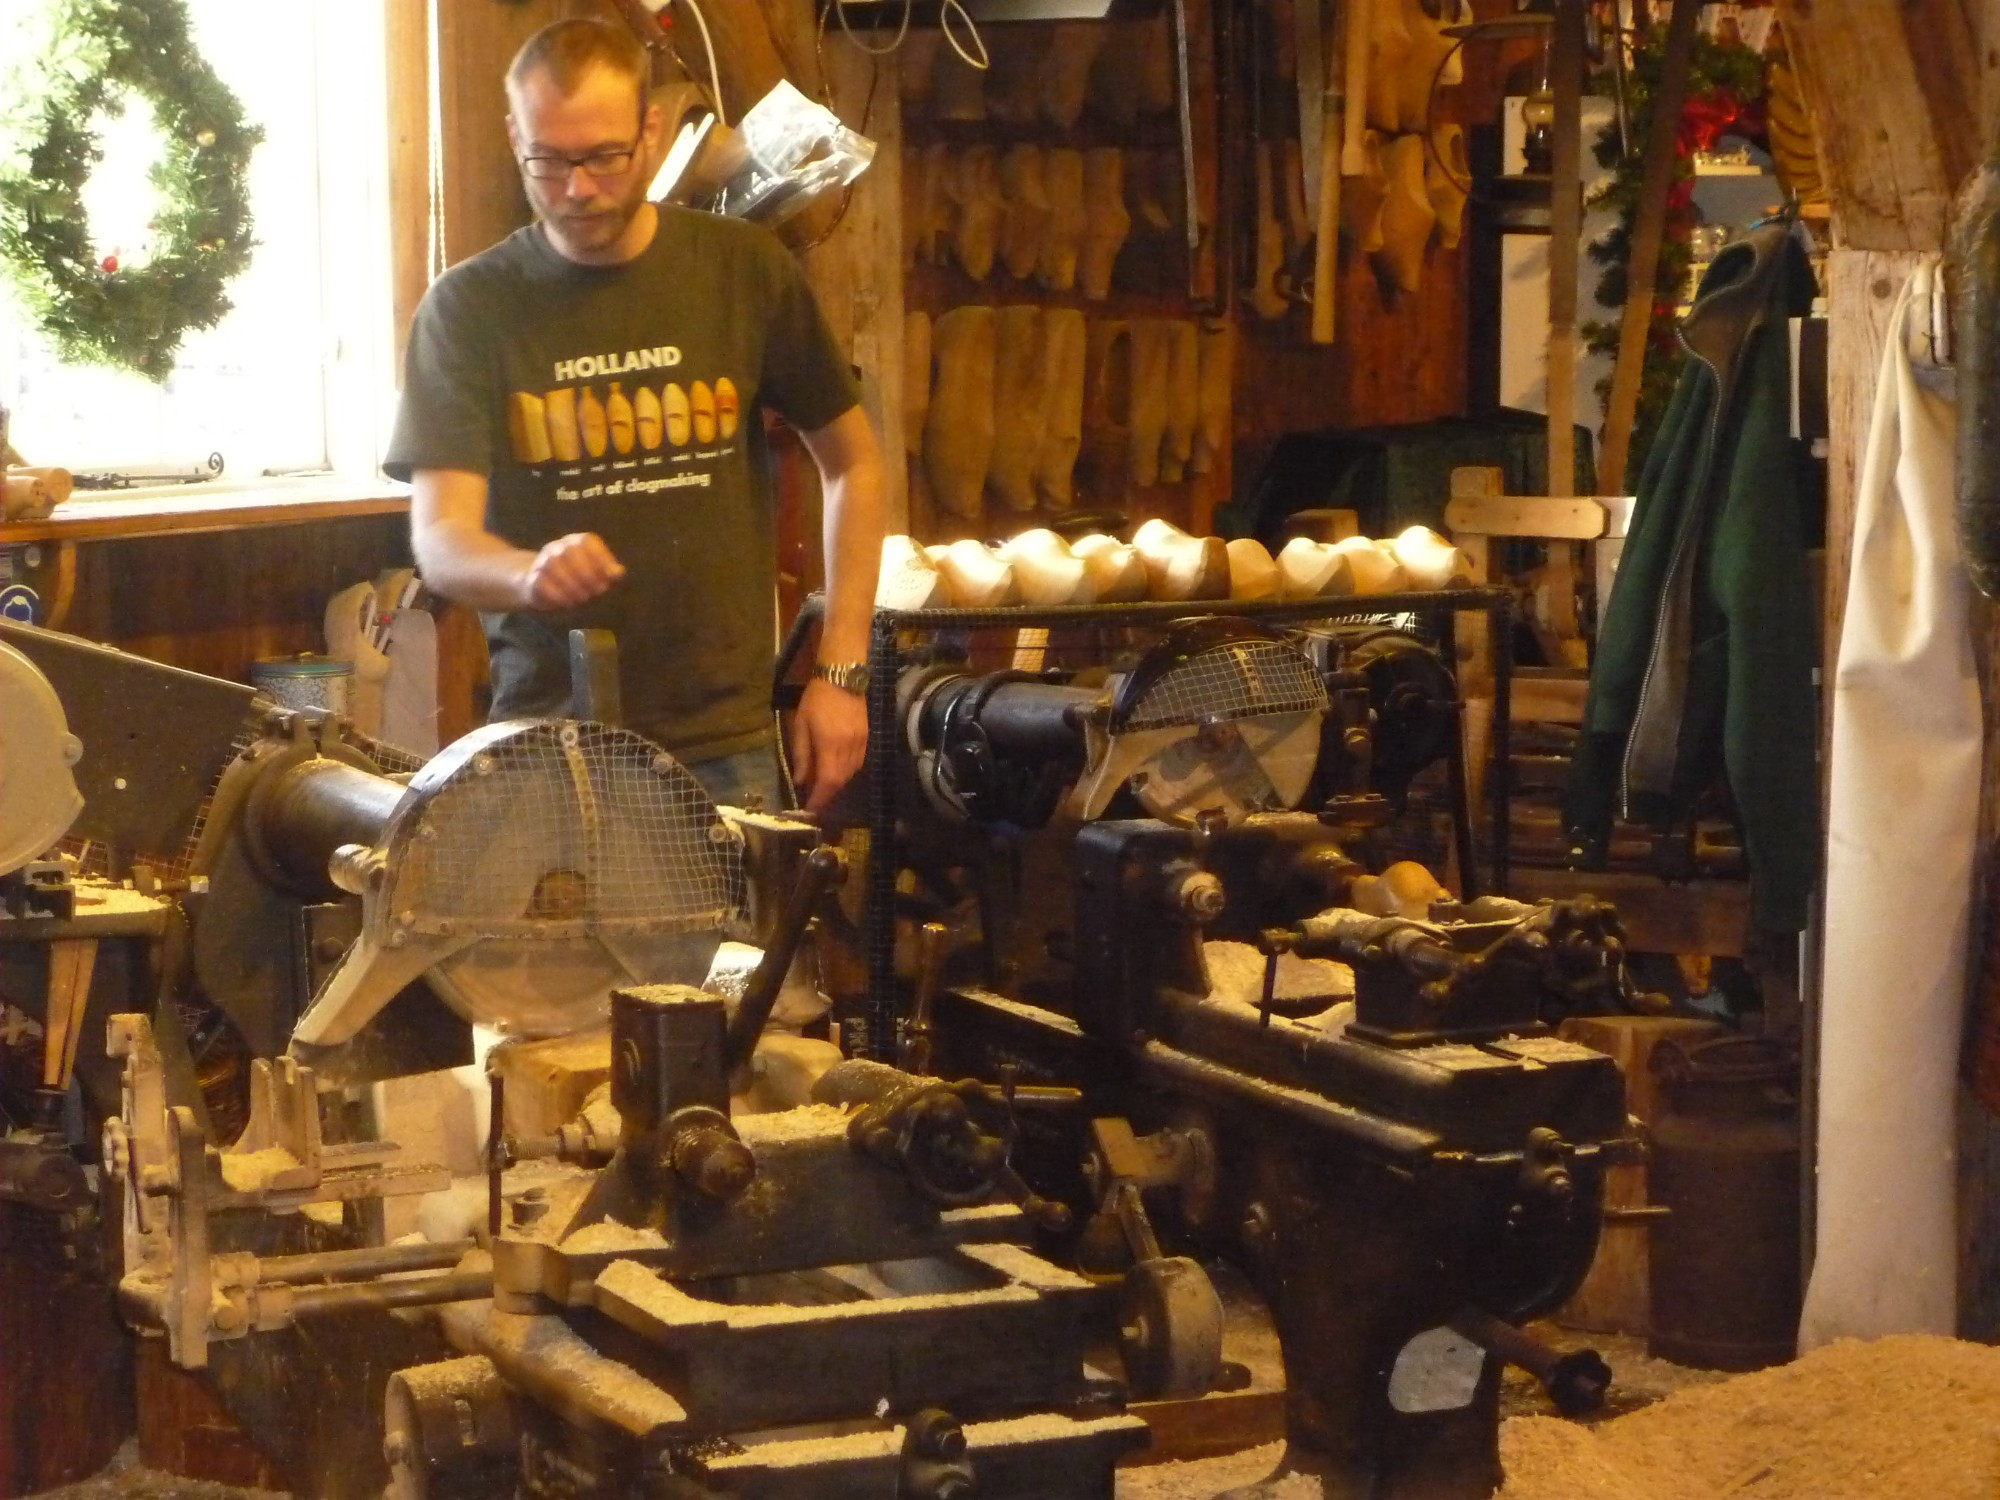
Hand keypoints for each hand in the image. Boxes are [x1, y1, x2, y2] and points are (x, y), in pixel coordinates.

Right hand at [522, 532, 624, 608]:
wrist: (538, 585)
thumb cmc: (574, 578)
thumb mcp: (593, 573)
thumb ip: (607, 571)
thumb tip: (619, 572)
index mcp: (575, 542)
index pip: (587, 540)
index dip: (601, 557)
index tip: (610, 576)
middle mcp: (557, 548)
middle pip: (570, 552)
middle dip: (587, 574)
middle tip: (596, 591)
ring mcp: (542, 562)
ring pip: (554, 566)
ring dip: (572, 585)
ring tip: (583, 598)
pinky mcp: (532, 579)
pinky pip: (542, 583)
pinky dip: (558, 595)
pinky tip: (568, 603)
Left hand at [789, 677, 867, 814]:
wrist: (843, 676)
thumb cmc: (817, 698)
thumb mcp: (801, 724)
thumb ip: (801, 754)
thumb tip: (800, 781)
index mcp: (830, 745)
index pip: (827, 782)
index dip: (820, 799)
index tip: (811, 810)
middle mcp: (849, 747)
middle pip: (841, 781)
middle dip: (828, 794)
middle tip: (815, 800)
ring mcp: (861, 743)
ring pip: (851, 773)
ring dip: (837, 782)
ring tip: (823, 785)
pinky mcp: (868, 737)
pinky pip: (858, 762)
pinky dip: (847, 770)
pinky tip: (837, 768)